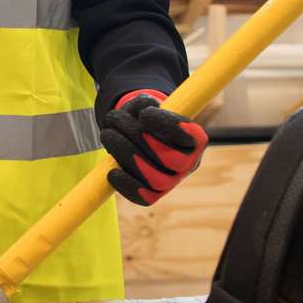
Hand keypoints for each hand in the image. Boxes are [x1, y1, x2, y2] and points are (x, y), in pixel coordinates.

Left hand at [100, 89, 207, 205]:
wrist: (137, 136)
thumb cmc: (144, 119)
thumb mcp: (145, 106)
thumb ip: (144, 104)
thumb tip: (143, 107)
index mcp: (195, 140)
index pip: (192, 137)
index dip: (169, 126)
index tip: (145, 114)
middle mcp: (188, 163)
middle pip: (170, 159)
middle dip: (138, 137)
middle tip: (114, 118)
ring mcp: (172, 182)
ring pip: (156, 179)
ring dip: (126, 156)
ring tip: (107, 134)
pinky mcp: (155, 194)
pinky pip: (145, 198)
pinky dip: (127, 186)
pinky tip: (112, 171)